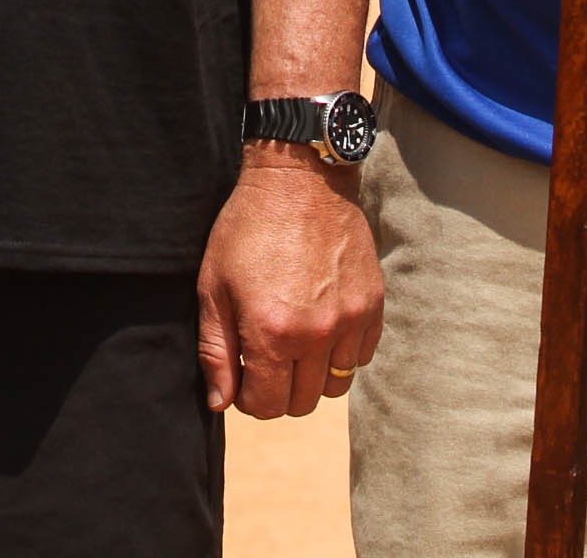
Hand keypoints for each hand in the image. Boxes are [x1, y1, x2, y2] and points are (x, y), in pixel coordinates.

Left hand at [195, 154, 380, 418]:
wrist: (300, 179)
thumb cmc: (248, 229)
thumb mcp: (213, 286)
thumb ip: (215, 350)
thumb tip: (221, 403)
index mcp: (272, 332)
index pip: (266, 406)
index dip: (248, 397)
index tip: (242, 372)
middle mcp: (316, 334)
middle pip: (301, 403)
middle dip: (278, 390)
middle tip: (266, 357)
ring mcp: (351, 320)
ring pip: (335, 385)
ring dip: (312, 375)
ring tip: (295, 342)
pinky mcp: (373, 305)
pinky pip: (362, 357)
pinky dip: (342, 352)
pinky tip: (322, 324)